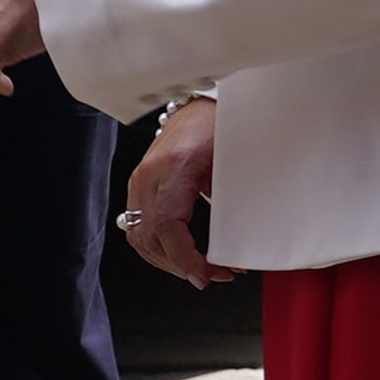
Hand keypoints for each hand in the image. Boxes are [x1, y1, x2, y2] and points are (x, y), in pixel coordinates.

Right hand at [118, 96, 228, 289]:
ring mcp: (139, 180)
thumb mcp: (233, 163)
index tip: (207, 274)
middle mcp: (148, 176)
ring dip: (168, 260)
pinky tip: (180, 254)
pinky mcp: (140, 185)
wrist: (201, 104)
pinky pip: (138, 226)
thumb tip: (241, 243)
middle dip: (181, 266)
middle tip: (213, 275)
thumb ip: (235, 202)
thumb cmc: (219, 125)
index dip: (185, 258)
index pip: (167, 226)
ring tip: (199, 269)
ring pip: (139, 237)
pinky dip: (158, 247)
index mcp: (174, 168)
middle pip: (149, 237)